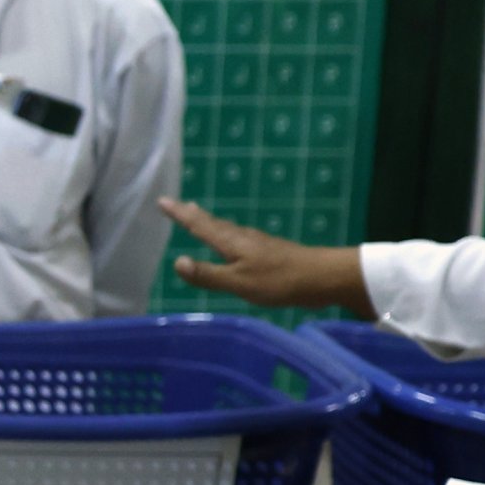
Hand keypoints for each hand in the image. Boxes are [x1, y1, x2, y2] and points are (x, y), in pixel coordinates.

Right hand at [160, 197, 374, 315]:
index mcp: (231, 243)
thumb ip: (208, 274)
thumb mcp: (238, 283)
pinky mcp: (269, 252)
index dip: (180, 214)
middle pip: (213, 223)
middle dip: (194, 215)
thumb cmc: (279, 281)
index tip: (163, 201)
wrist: (321, 277)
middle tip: (180, 204)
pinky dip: (227, 234)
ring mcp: (257, 243)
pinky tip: (234, 241)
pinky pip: (239, 238)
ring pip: (227, 229)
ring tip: (201, 217)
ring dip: (211, 223)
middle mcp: (242, 238)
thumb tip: (177, 262)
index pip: (199, 226)